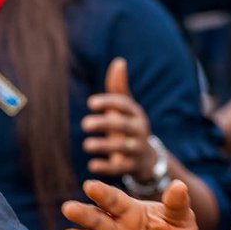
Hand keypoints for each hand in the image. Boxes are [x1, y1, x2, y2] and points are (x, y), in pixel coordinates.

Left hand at [82, 57, 159, 181]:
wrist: (146, 159)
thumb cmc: (128, 127)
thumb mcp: (125, 109)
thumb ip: (119, 88)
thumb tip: (118, 61)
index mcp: (135, 114)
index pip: (124, 104)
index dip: (109, 102)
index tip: (90, 103)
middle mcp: (139, 130)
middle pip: (123, 125)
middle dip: (105, 124)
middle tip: (84, 124)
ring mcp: (137, 149)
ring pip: (122, 147)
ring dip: (104, 146)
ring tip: (86, 145)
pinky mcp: (133, 167)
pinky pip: (121, 168)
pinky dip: (107, 167)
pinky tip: (92, 166)